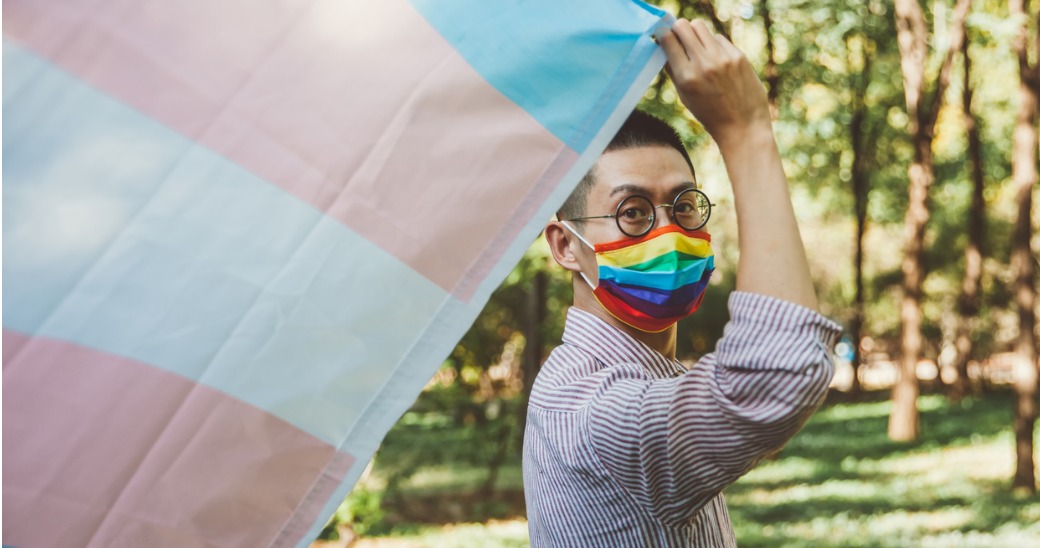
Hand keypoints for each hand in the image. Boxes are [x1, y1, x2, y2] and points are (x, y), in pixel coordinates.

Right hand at [659, 19, 771, 146]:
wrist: (742, 126)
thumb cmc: (710, 115)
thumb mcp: (685, 97)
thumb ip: (674, 71)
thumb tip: (664, 47)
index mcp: (686, 77)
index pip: (668, 39)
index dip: (663, 34)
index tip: (663, 36)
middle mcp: (703, 63)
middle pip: (683, 25)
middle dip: (677, 29)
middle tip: (679, 38)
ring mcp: (722, 58)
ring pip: (700, 26)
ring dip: (695, 33)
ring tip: (697, 48)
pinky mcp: (738, 56)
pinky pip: (718, 38)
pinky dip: (713, 45)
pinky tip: (717, 61)